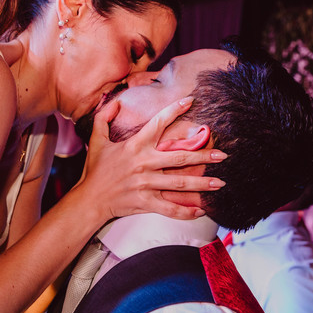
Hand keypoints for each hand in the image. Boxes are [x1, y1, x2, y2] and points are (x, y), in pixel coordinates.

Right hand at [78, 96, 226, 220]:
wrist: (89, 199)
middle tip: (223, 155)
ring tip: (221, 183)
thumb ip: (103, 118)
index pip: (158, 123)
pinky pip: (170, 208)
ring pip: (180, 184)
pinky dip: (186, 211)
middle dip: (203, 156)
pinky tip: (201, 210)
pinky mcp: (145, 202)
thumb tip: (115, 102)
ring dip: (202, 184)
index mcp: (134, 146)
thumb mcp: (96, 140)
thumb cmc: (95, 170)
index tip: (191, 101)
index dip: (174, 110)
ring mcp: (146, 184)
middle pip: (180, 158)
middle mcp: (143, 164)